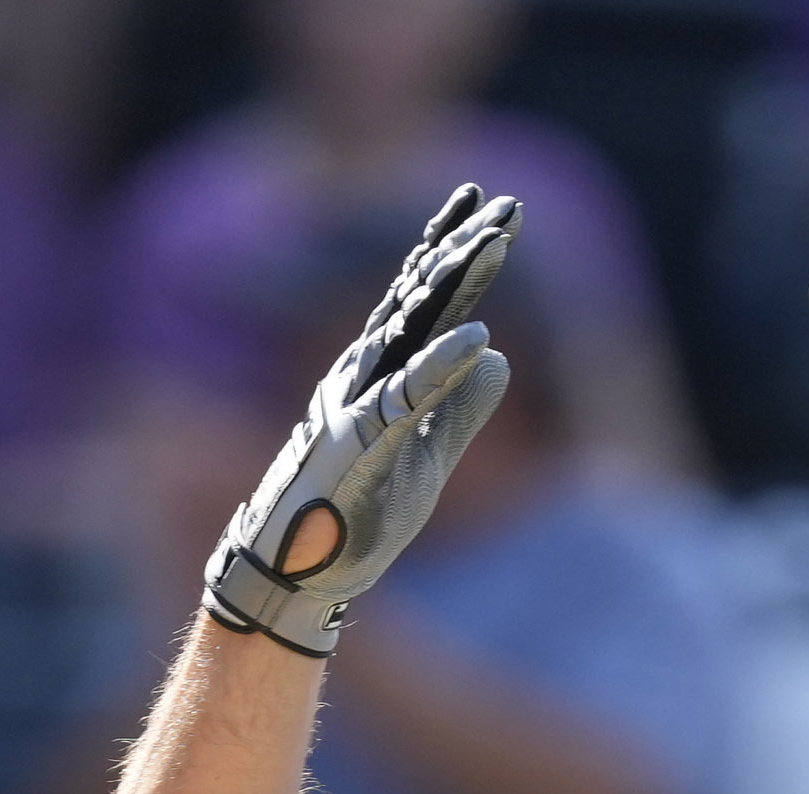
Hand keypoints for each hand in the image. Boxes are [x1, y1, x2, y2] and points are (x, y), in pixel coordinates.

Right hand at [205, 186, 518, 657]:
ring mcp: (357, 403)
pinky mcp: (357, 443)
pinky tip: (477, 339)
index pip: (429, 303)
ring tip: (494, 245)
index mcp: (382, 373)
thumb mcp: (428, 458)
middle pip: (421, 299)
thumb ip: (461, 408)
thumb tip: (501, 355)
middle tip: (507, 206)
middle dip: (464, 250)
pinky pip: (404, 398)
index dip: (461, 255)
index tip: (498, 212)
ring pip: (409, 330)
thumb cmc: (357, 513)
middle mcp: (365, 373)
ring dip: (452, 287)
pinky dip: (440, 368)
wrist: (301, 572)